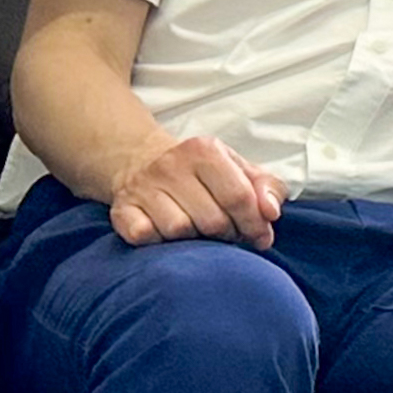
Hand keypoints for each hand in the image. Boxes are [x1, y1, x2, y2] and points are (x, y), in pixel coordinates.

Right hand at [105, 134, 287, 248]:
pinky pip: (144, 236)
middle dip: (227, 235)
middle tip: (228, 235)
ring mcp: (143, 187)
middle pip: (212, 220)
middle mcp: (171, 165)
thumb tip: (271, 213)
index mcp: (204, 151)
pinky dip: (159, 242)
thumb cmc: (203, 174)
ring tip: (199, 233)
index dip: (254, 224)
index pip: (238, 197)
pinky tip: (168, 236)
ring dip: (194, 241)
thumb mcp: (240, 169)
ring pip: (179, 230)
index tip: (260, 237)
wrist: (142, 161)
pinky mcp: (122, 209)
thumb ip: (268, 187)